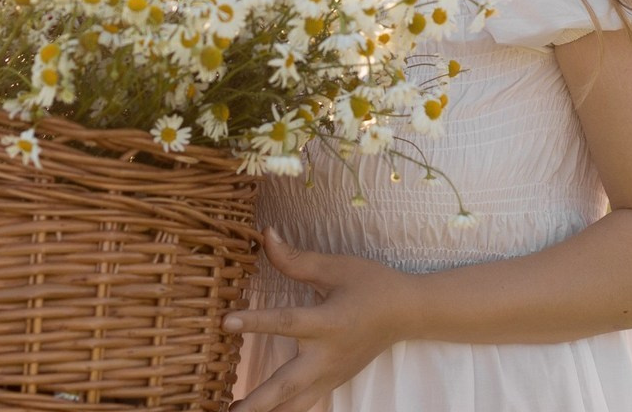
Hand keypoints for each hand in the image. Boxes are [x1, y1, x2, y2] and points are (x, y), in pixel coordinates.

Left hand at [224, 227, 411, 411]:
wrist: (405, 313)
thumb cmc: (371, 284)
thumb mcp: (335, 267)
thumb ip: (295, 259)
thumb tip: (265, 235)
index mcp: (328, 322)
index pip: (286, 322)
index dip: (254, 321)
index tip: (226, 323)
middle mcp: (328, 355)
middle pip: (287, 384)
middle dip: (258, 400)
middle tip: (230, 410)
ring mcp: (331, 375)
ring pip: (296, 404)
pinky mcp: (334, 383)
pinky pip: (306, 404)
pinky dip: (286, 411)